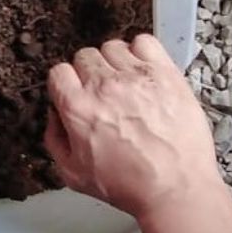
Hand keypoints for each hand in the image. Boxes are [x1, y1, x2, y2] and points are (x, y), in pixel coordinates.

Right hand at [44, 34, 223, 221]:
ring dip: (115, 62)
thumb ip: (54, 139)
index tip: (76, 94)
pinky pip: (145, 42)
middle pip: (84, 56)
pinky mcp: (165, 74)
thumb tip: (54, 114)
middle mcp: (103, 86)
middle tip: (103, 93)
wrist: (177, 190)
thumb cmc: (129, 185)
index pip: (59, 71)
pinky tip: (144, 71)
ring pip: (112, 47)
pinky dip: (141, 51)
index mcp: (77, 107)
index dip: (66, 84)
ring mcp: (136, 77)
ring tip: (125, 82)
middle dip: (89, 74)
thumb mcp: (73, 173)